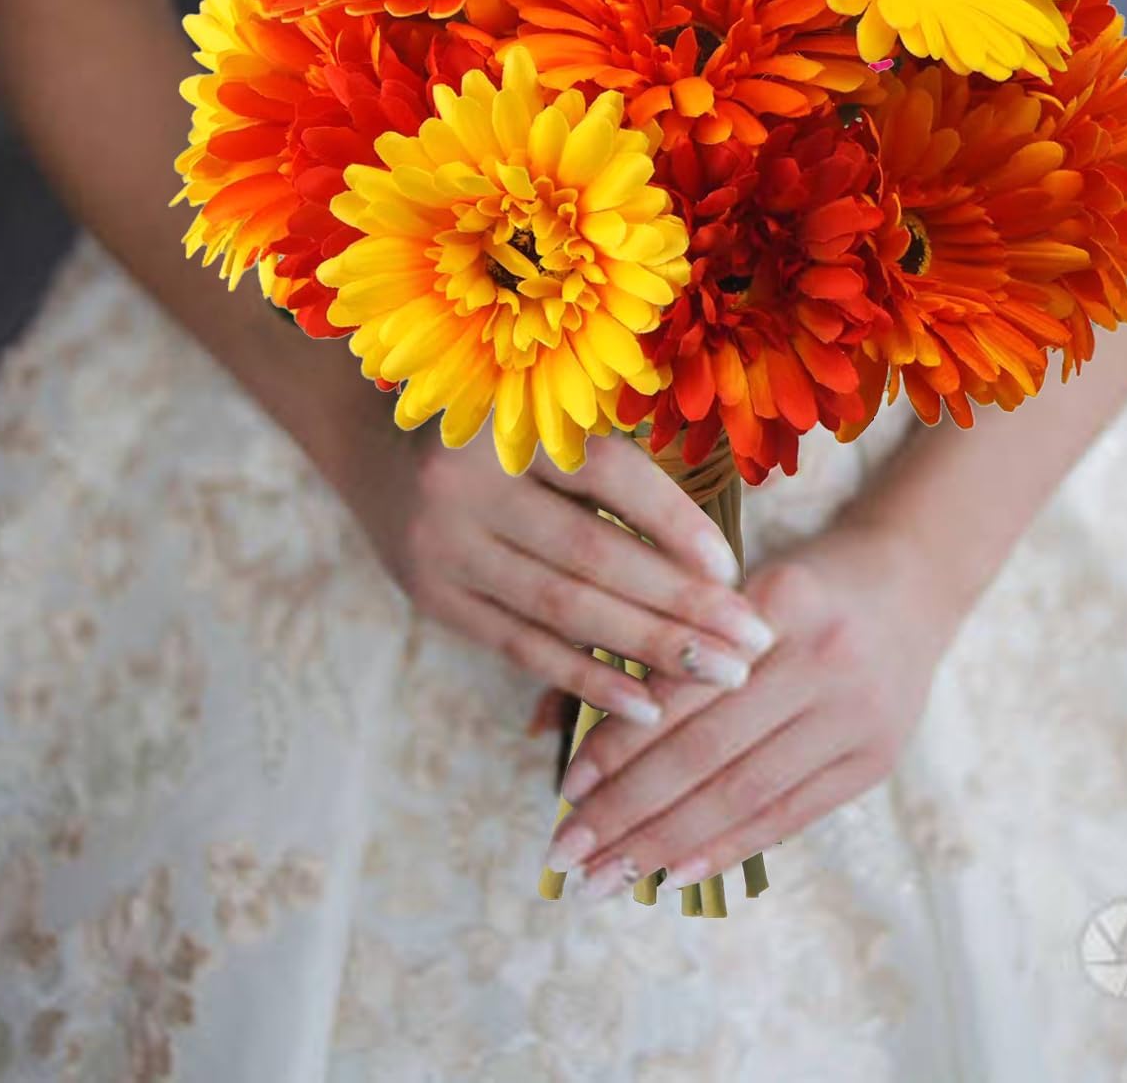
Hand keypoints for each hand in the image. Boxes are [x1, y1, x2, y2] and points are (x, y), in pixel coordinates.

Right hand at [339, 420, 776, 726]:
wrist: (375, 449)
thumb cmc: (501, 436)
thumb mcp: (547, 424)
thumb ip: (614, 473)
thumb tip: (713, 563)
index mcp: (510, 422)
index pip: (608, 474)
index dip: (674, 522)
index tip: (733, 570)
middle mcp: (467, 483)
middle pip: (592, 553)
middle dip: (681, 602)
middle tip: (751, 642)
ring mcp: (443, 546)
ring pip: (562, 608)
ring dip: (649, 647)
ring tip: (719, 674)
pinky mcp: (434, 598)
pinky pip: (521, 647)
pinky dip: (587, 677)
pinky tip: (647, 704)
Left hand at [542, 516, 959, 897]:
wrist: (912, 582)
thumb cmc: (799, 585)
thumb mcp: (731, 589)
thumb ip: (650, 649)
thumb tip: (543, 723)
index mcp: (778, 599)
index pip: (685, 688)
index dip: (621, 742)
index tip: (567, 789)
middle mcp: (823, 656)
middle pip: (708, 750)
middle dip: (630, 810)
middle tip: (568, 854)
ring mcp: (856, 714)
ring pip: (744, 792)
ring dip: (668, 843)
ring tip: (607, 877)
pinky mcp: (874, 759)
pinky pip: (790, 814)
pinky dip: (728, 847)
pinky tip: (674, 873)